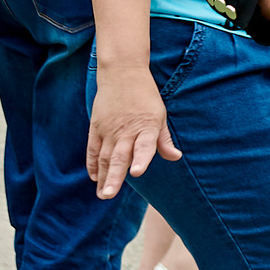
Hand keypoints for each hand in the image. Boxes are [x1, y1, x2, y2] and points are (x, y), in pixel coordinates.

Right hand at [85, 65, 177, 198]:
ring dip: (102, 176)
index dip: (142, 159)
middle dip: (114, 177)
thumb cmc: (146, 96)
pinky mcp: (96, 127)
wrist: (122, 73)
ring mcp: (109, 130)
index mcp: (146, 126)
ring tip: (102, 194)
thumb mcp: (160, 115)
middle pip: (119, 156)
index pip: (145, 145)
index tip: (137, 173)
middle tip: (108, 195)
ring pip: (104, 157)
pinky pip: (93, 149)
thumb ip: (164, 139)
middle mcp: (126, 130)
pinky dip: (93, 164)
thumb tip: (176, 157)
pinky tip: (94, 177)